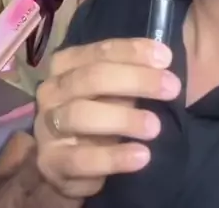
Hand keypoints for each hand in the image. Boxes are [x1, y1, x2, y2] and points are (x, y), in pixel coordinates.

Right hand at [35, 38, 180, 199]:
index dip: (133, 52)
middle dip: (135, 80)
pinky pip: (81, 159)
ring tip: (155, 126)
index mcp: (65, 64)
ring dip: (123, 118)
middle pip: (91, 78)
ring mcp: (46, 126)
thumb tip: (164, 59)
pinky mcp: (51, 162)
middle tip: (171, 87)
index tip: (166, 58)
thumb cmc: (99, 115)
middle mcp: (51, 90)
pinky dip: (114, 157)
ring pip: (82, 115)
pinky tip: (141, 156)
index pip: (99, 51)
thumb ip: (130, 74)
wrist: (70, 166)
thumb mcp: (113, 91)